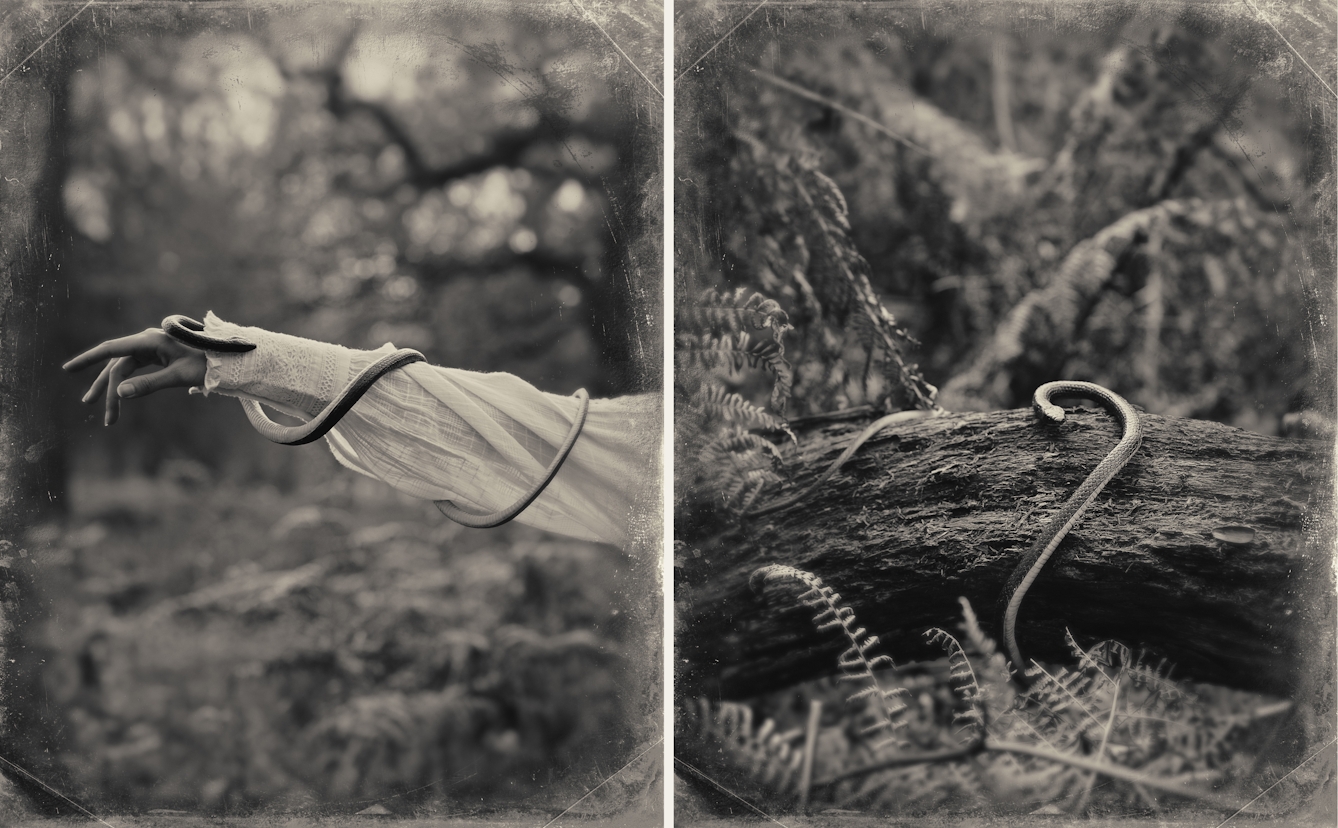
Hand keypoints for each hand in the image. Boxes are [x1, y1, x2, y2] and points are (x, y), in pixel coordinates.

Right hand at [63, 328, 207, 425]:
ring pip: (124, 369)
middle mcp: (147, 341)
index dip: (88, 359)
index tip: (68, 369)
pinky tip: (120, 396)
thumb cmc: (207, 365)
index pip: (112, 349)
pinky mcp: (157, 355)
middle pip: (118, 366)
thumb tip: (120, 393)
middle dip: (108, 390)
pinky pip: (135, 369)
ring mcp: (151, 347)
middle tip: (101, 413)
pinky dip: (128, 384)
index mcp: (151, 340)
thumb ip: (149, 384)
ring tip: (108, 414)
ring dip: (115, 390)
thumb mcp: (179, 376)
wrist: (228, 358)